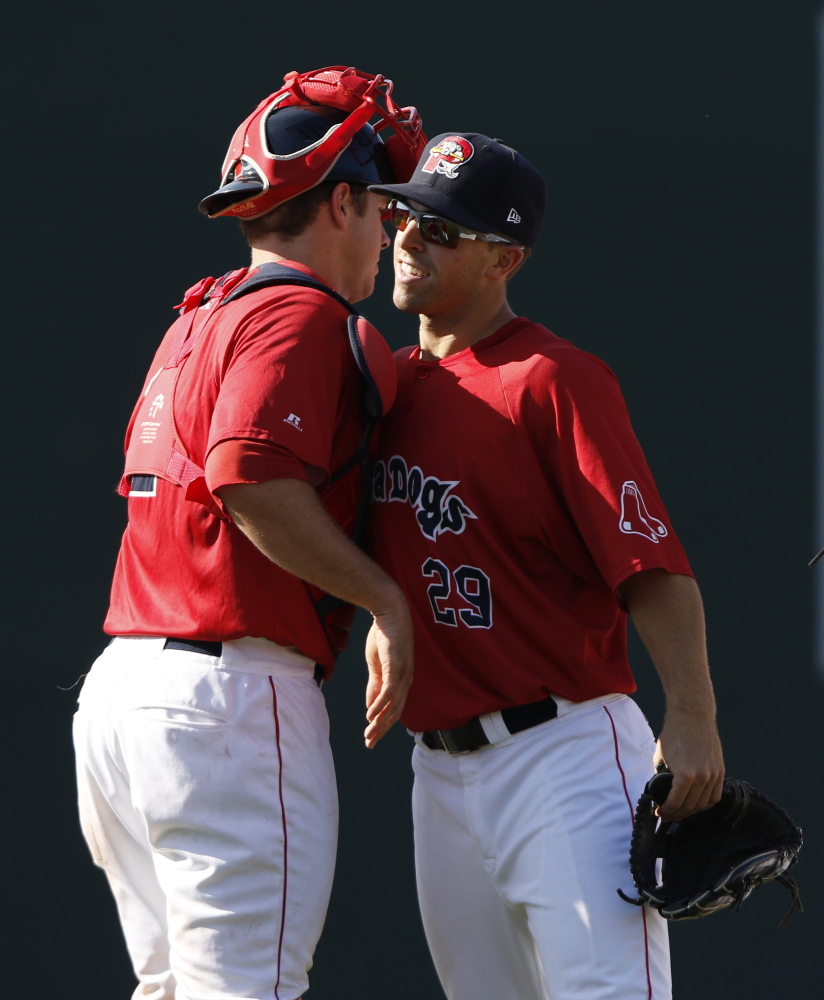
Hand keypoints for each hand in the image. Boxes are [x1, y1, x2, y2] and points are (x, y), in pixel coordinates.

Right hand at [363, 599, 412, 748]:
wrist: (389, 610)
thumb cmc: (384, 635)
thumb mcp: (377, 664)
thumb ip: (375, 684)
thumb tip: (371, 706)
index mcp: (402, 680)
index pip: (394, 708)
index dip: (383, 725)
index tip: (371, 739)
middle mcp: (406, 679)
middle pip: (395, 711)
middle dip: (382, 730)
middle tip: (369, 744)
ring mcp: (403, 672)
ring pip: (393, 704)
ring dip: (380, 722)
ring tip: (368, 734)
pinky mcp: (396, 664)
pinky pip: (390, 689)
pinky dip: (381, 704)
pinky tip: (371, 714)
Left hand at [654, 711, 724, 820]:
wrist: (692, 716)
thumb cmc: (675, 733)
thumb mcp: (660, 756)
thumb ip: (660, 775)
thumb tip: (659, 790)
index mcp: (685, 775)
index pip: (675, 803)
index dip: (666, 811)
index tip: (660, 813)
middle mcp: (702, 778)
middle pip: (690, 807)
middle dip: (676, 814)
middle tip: (668, 815)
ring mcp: (713, 775)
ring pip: (704, 804)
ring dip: (691, 811)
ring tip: (680, 811)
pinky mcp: (720, 771)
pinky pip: (715, 795)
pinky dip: (706, 803)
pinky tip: (696, 803)